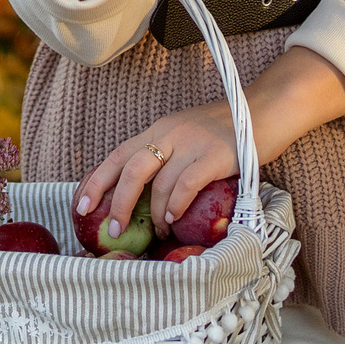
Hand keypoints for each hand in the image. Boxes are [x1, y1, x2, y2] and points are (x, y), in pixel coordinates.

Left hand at [77, 100, 237, 243]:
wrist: (263, 112)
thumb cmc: (225, 131)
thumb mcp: (186, 136)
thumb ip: (165, 157)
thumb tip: (142, 195)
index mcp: (158, 129)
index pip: (118, 154)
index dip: (97, 181)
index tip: (81, 205)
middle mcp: (169, 133)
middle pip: (131, 169)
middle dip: (118, 203)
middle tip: (114, 230)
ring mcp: (192, 143)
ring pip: (159, 181)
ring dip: (154, 213)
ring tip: (157, 231)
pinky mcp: (215, 155)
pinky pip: (186, 184)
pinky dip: (175, 205)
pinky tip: (173, 219)